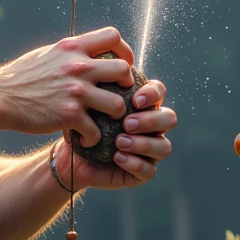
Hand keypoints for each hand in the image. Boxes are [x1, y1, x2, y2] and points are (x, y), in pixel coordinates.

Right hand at [0, 26, 135, 146]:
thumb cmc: (20, 77)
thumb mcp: (47, 54)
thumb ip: (70, 52)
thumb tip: (86, 49)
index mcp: (72, 47)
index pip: (113, 36)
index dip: (125, 50)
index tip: (123, 63)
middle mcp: (78, 67)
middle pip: (123, 71)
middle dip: (127, 84)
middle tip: (119, 94)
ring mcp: (75, 92)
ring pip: (118, 104)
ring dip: (116, 115)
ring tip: (106, 120)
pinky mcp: (70, 116)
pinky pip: (96, 131)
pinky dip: (93, 138)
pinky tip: (85, 138)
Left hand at [53, 80, 175, 190]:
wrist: (70, 156)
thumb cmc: (82, 124)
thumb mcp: (90, 104)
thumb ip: (102, 87)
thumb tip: (104, 66)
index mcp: (143, 106)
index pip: (159, 92)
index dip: (153, 94)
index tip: (135, 99)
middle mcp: (151, 128)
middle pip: (169, 119)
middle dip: (151, 120)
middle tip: (127, 123)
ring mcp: (149, 151)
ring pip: (163, 147)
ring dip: (143, 143)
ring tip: (119, 142)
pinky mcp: (141, 172)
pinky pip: (149, 170)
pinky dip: (135, 163)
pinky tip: (118, 157)